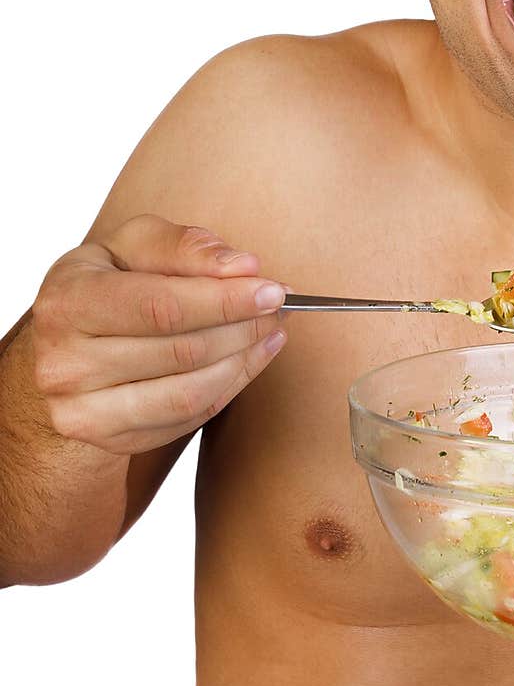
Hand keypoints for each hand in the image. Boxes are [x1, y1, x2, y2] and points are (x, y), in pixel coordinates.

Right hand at [31, 214, 288, 454]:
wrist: (63, 350)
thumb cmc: (108, 284)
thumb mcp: (132, 247)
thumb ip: (184, 247)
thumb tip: (243, 267)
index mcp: (68, 302)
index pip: (160, 307)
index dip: (224, 301)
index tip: (271, 290)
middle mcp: (64, 362)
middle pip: (181, 351)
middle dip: (243, 328)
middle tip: (279, 309)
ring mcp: (80, 409)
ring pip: (188, 393)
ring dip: (243, 361)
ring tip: (271, 332)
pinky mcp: (107, 439)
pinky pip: (186, 419)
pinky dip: (228, 388)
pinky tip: (247, 360)